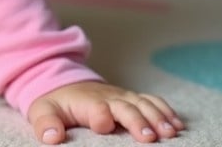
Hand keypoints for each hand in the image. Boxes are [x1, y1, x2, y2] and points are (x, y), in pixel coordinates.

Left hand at [27, 81, 184, 143]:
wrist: (66, 84)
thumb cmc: (57, 104)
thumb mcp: (42, 112)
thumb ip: (45, 123)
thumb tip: (51, 137)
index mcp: (86, 102)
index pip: (95, 108)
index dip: (100, 116)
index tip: (103, 125)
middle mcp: (108, 98)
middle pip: (125, 106)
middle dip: (137, 120)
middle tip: (149, 137)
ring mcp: (123, 97)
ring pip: (143, 103)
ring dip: (158, 116)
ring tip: (171, 132)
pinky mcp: (133, 98)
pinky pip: (152, 101)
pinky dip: (166, 111)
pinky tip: (178, 125)